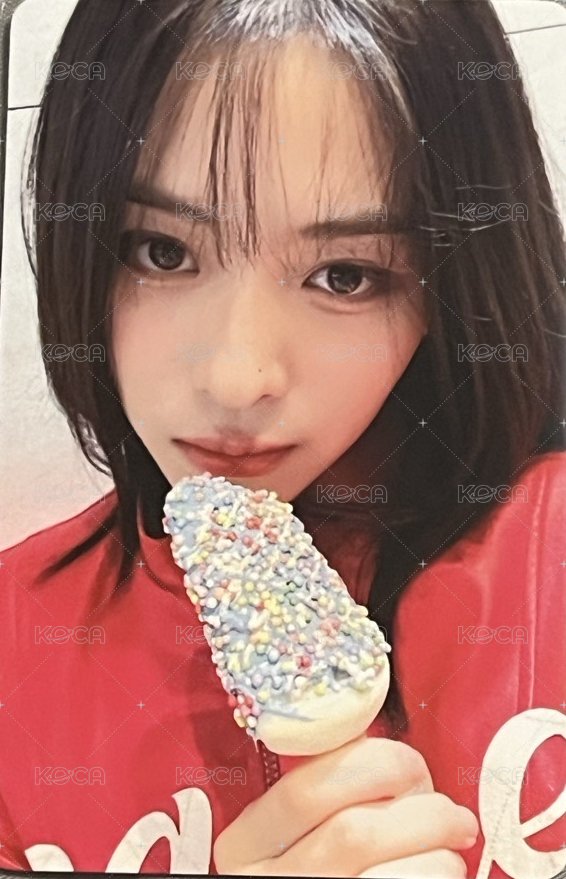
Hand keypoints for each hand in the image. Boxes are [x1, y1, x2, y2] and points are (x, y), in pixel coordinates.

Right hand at [213, 735, 478, 876]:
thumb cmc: (327, 865)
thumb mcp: (302, 831)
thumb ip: (331, 791)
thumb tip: (395, 756)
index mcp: (246, 845)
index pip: (305, 789)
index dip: (373, 765)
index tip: (413, 766)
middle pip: (354, 833)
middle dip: (422, 812)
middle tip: (454, 815)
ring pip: (389, 876)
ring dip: (438, 854)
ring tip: (451, 851)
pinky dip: (439, 877)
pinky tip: (443, 873)